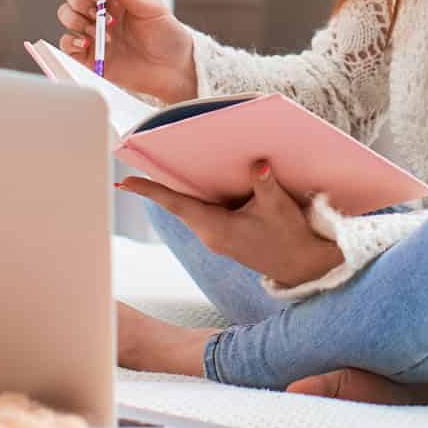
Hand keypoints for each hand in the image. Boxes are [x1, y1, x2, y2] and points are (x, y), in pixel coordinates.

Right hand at [58, 0, 196, 103]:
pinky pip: (67, 45)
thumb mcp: (150, 8)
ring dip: (79, 21)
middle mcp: (101, 13)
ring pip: (67, 16)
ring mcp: (93, 34)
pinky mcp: (89, 57)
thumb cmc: (167, 36)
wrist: (174, 69)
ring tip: (103, 33)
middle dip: (81, 0)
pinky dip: (72, 42)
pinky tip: (88, 44)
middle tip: (99, 12)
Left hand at [120, 160, 344, 287]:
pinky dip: (196, 198)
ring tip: (161, 170)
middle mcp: (210, 235)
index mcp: (216, 228)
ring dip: (178, 193)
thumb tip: (257, 162)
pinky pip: (203, 213)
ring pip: (190, 210)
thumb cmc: (290, 237)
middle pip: (178, 206)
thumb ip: (265, 183)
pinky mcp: (225, 236)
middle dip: (158, 189)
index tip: (125, 183)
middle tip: (133, 173)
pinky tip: (199, 184)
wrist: (302, 264)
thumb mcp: (278, 207)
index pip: (177, 205)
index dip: (150, 192)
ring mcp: (216, 237)